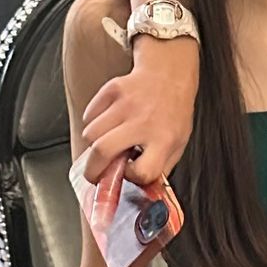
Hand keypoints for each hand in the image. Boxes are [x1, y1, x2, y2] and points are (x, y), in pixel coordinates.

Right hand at [80, 43, 196, 183]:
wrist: (169, 75)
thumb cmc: (173, 114)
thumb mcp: (177, 145)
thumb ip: (159, 169)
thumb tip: (139, 191)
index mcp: (165, 139)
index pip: (141, 171)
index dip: (131, 177)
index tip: (128, 173)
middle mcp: (144, 121)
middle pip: (102, 151)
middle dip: (92, 170)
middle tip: (94, 175)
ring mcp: (125, 104)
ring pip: (90, 135)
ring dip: (94, 145)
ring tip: (108, 142)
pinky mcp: (111, 91)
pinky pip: (89, 116)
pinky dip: (93, 125)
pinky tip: (109, 123)